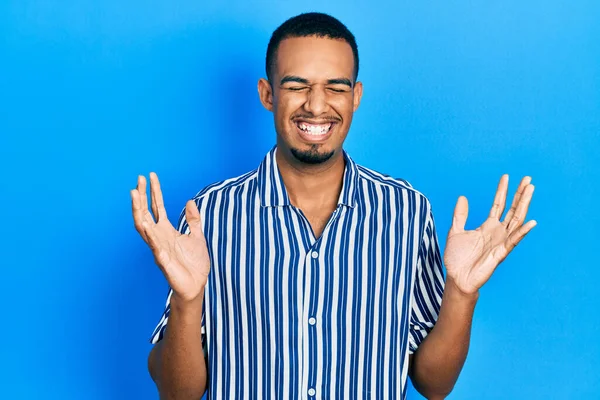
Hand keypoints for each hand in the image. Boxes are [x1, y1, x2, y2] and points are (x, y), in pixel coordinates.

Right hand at [131, 172, 209, 301]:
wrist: (196, 285)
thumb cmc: (194, 263)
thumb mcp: (197, 236)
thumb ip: (193, 220)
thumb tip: (190, 201)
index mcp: (167, 231)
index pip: (156, 207)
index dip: (154, 191)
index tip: (150, 175)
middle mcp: (159, 238)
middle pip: (145, 214)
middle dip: (141, 197)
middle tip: (138, 180)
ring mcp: (159, 249)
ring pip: (144, 229)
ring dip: (139, 213)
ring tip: (135, 197)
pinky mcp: (164, 263)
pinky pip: (156, 250)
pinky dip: (152, 240)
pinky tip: (148, 229)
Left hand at [443, 175, 535, 294]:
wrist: (457, 278)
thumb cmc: (457, 258)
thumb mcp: (455, 231)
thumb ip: (460, 215)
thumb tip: (462, 197)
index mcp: (487, 226)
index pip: (498, 204)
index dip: (502, 191)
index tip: (506, 176)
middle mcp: (497, 232)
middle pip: (512, 209)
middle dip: (520, 194)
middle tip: (528, 178)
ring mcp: (501, 241)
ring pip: (517, 220)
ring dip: (524, 205)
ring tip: (531, 190)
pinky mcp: (501, 253)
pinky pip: (514, 241)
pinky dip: (522, 232)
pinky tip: (531, 222)